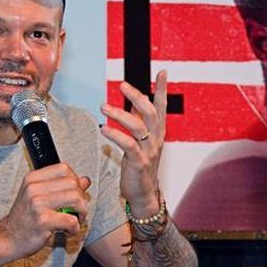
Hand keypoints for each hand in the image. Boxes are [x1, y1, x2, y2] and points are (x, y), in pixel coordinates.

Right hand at [0, 163, 90, 258]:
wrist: (8, 239)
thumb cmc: (25, 218)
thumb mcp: (39, 196)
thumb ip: (61, 187)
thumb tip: (85, 180)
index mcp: (32, 179)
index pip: (64, 168)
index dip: (74, 180)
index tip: (73, 193)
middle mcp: (34, 188)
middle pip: (73, 183)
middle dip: (81, 198)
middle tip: (76, 210)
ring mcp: (37, 204)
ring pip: (76, 199)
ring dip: (81, 212)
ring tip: (74, 220)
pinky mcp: (43, 221)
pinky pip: (71, 220)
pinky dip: (75, 228)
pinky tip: (67, 231)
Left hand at [100, 70, 167, 216]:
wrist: (144, 194)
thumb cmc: (140, 166)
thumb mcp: (142, 142)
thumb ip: (139, 123)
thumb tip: (132, 104)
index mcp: (158, 133)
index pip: (162, 107)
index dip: (162, 89)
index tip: (162, 72)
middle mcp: (156, 139)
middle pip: (151, 113)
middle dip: (137, 97)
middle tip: (122, 85)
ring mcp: (149, 151)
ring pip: (138, 127)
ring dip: (120, 115)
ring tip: (103, 107)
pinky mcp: (139, 163)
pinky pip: (128, 145)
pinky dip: (115, 135)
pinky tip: (104, 129)